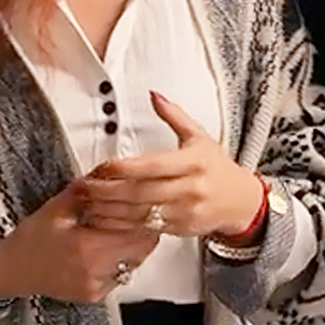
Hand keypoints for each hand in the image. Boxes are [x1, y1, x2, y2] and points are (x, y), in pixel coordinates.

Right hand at [0, 185, 159, 304]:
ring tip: (120, 228)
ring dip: (134, 245)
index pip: (137, 236)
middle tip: (138, 214)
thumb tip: (108, 172)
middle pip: (141, 250)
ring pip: (133, 263)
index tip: (145, 205)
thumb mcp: (57, 207)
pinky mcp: (95, 294)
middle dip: (143, 230)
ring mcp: (96, 287)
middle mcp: (95, 273)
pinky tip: (106, 246)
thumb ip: (86, 190)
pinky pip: (121, 274)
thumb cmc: (30, 240)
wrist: (12, 270)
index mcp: (87, 250)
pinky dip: (120, 259)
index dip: (146, 218)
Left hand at [71, 91, 265, 239]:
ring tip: (85, 202)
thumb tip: (153, 94)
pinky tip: (101, 218)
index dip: (125, 168)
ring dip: (108, 210)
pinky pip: (143, 229)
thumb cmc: (217, 167)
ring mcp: (183, 212)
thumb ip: (174, 115)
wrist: (240, 202)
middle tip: (83, 186)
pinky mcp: (178, 230)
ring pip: (139, 214)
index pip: (153, 166)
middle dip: (108, 191)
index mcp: (194, 162)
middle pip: (141, 192)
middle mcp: (189, 189)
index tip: (102, 166)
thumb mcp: (200, 136)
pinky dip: (119, 225)